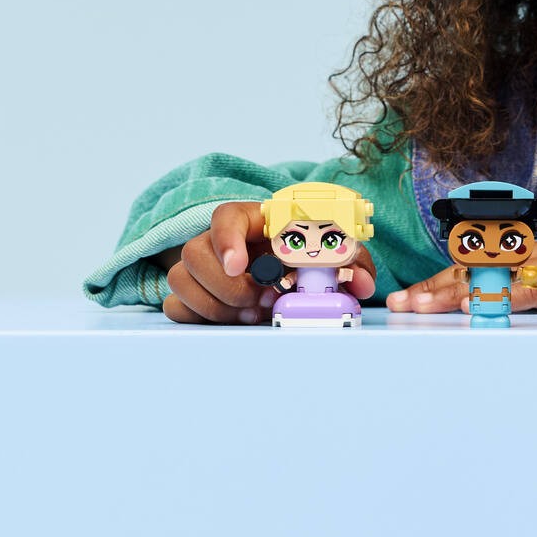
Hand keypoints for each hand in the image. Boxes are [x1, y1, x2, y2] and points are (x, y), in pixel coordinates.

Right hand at [159, 201, 378, 325]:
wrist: (284, 275)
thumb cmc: (304, 258)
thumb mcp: (334, 257)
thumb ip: (351, 263)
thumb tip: (360, 284)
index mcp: (252, 221)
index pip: (224, 216)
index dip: (226, 239)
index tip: (238, 266)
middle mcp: (218, 241)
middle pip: (194, 253)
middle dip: (227, 287)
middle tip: (259, 302)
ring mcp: (200, 267)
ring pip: (180, 280)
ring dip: (215, 306)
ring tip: (250, 314)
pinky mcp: (190, 294)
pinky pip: (176, 306)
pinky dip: (201, 317)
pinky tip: (230, 320)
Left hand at [385, 225, 536, 390]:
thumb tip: (535, 301)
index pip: (490, 259)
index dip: (451, 275)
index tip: (420, 290)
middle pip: (479, 264)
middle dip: (436, 284)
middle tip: (400, 299)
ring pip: (491, 275)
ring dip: (450, 293)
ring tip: (416, 306)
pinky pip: (523, 293)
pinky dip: (492, 302)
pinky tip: (469, 310)